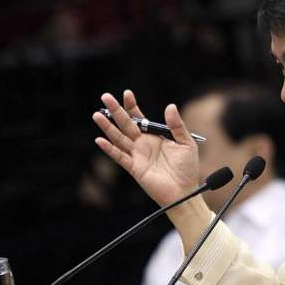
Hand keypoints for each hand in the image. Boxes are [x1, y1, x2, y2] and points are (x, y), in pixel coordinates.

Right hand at [92, 90, 199, 206]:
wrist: (185, 191)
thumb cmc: (187, 168)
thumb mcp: (186, 143)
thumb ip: (177, 126)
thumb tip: (170, 106)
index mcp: (154, 136)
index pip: (140, 118)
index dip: (132, 106)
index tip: (127, 94)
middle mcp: (143, 144)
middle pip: (126, 124)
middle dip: (116, 111)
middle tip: (105, 97)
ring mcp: (137, 156)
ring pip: (119, 138)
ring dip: (108, 127)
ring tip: (97, 115)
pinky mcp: (135, 168)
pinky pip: (120, 157)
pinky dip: (109, 149)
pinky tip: (99, 140)